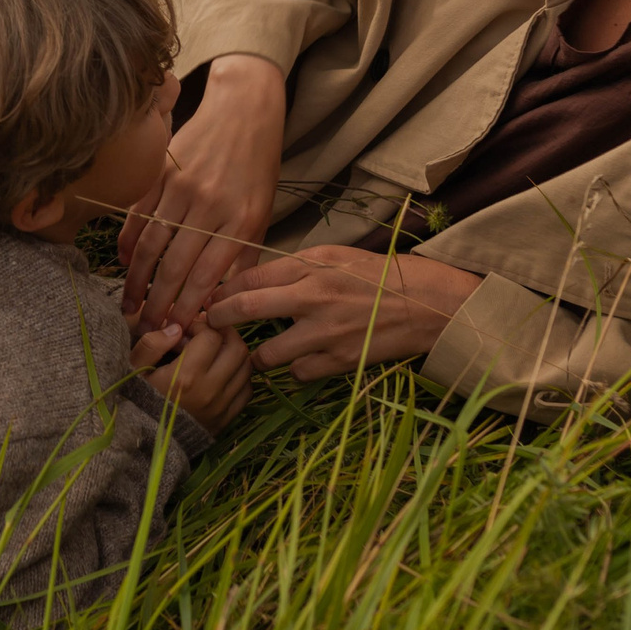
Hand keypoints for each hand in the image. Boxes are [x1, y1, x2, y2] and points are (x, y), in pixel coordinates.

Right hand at [119, 54, 286, 330]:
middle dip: (158, 302)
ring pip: (151, 243)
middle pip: (175, 265)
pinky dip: (127, 240)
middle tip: (146, 326)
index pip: (207, 275)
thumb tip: (224, 301)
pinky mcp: (159, 172)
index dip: (188, 306)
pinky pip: (138, 214)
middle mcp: (208, 205)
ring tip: (128, 304)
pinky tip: (122, 261)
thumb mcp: (262, 213)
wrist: (244, 110)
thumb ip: (244, 257)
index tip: (176, 330)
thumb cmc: (257, 167)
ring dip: (136, 279)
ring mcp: (180, 187)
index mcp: (239, 220)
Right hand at [131, 320, 253, 434]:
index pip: (212, 335)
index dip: (203, 325)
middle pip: (237, 348)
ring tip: (217, 351)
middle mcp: (210, 390)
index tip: (191, 329)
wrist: (145, 441)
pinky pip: (247, 390)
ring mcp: (222, 406)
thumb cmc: (138, 399)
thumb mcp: (135, 369)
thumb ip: (153, 344)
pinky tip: (223, 373)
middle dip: (225, 334)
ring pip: (247, 367)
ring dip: (234, 353)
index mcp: (186, 376)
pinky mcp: (227, 419)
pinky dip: (240, 376)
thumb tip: (177, 328)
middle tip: (210, 333)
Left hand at [203, 246, 483, 377]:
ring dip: (256, 357)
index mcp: (309, 266)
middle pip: (245, 309)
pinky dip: (295, 369)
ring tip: (254, 355)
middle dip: (218, 319)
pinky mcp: (339, 361)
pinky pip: (299, 374)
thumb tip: (254, 278)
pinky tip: (301, 361)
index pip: (248, 277)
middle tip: (206, 326)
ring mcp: (324, 333)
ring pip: (267, 354)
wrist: (424, 304)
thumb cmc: (375, 274)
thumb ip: (293, 267)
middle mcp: (311, 297)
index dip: (221, 289)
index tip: (209, 297)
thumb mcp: (332, 256)